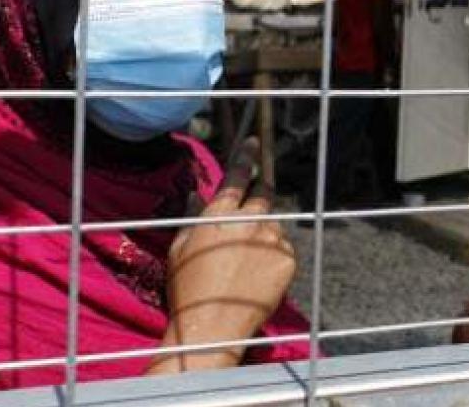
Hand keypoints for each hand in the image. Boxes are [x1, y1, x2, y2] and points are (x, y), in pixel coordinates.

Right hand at [149, 138, 295, 374]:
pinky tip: (255, 273)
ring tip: (244, 260)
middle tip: (254, 205)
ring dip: (264, 231)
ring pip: (273, 223)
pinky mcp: (288, 258)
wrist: (212, 325)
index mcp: (220, 215)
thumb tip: (196, 193)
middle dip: (260, 191)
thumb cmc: (188, 286)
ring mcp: (273, 239)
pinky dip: (273, 252)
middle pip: (264, 193)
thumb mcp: (180, 247)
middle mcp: (251, 221)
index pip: (237, 175)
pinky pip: (283, 246)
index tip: (254, 142)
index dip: (246, 156)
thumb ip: (192, 216)